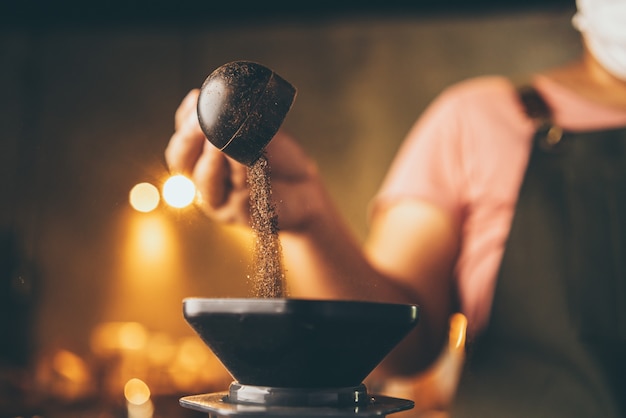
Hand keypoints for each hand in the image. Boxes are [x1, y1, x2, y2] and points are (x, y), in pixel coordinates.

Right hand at [165, 89, 320, 229]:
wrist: (304, 189)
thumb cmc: (278, 159)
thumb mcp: (257, 133)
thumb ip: (239, 121)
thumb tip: (230, 97)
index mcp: (200, 159)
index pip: (182, 138)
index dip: (184, 120)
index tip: (197, 98)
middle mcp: (203, 181)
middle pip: (181, 161)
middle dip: (189, 138)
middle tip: (202, 121)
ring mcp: (219, 201)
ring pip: (204, 179)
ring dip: (212, 156)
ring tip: (220, 139)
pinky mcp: (240, 215)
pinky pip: (236, 192)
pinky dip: (240, 171)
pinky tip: (248, 157)